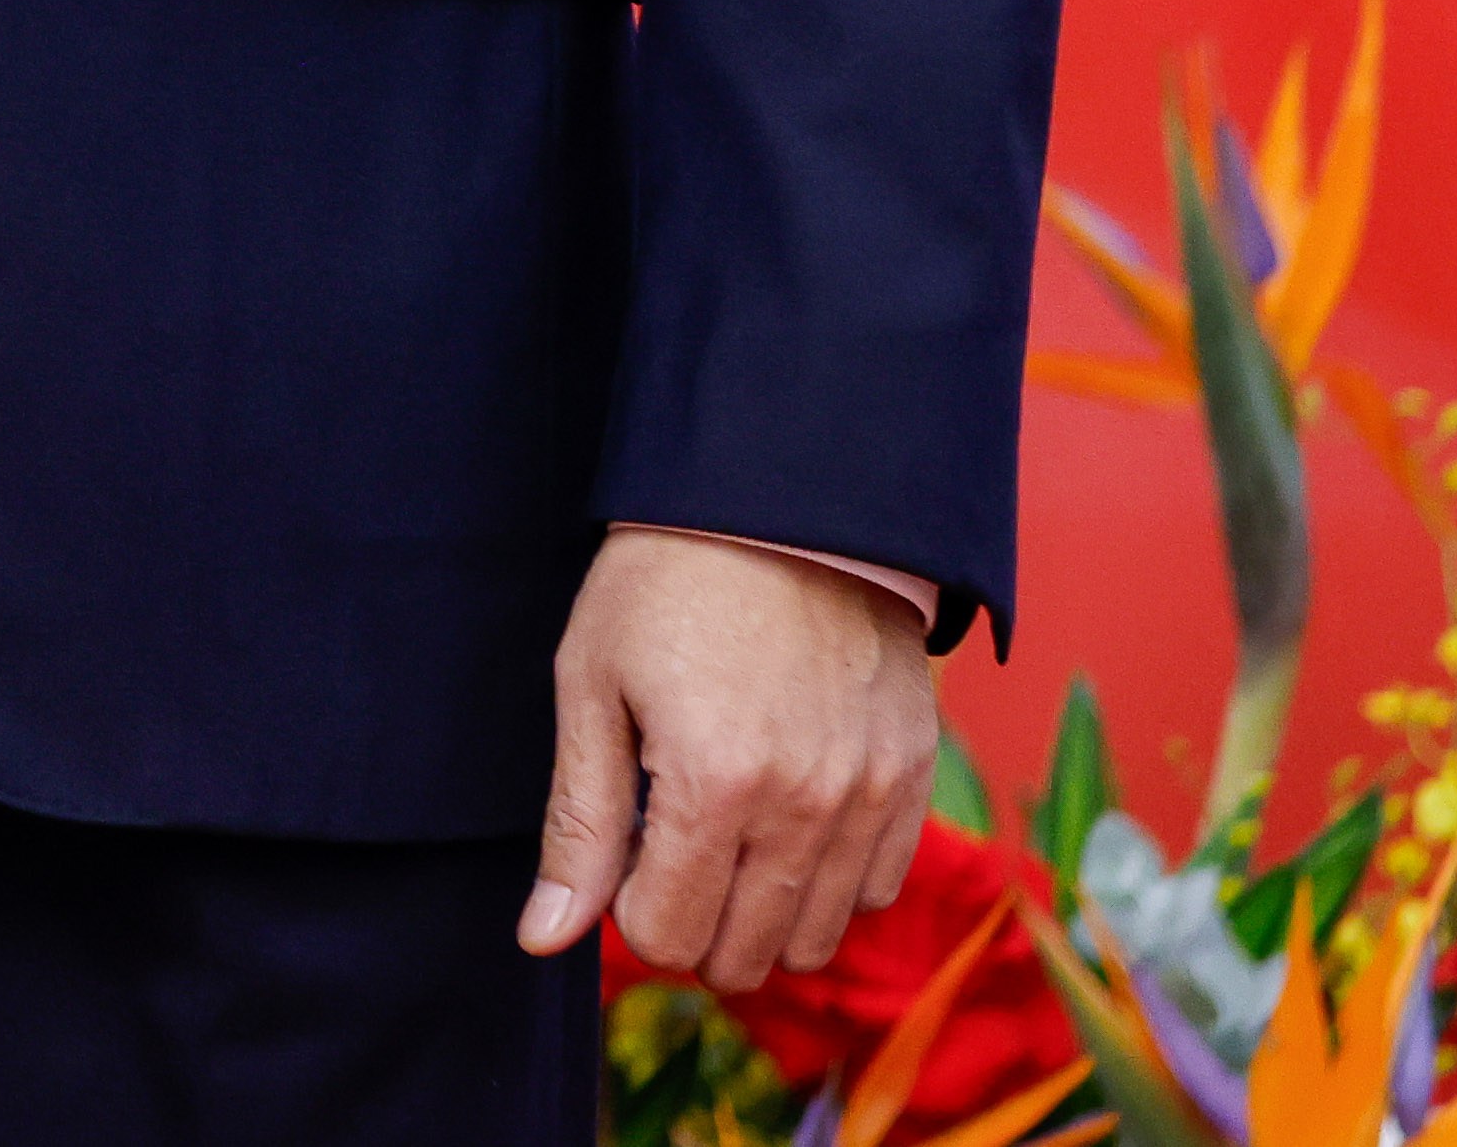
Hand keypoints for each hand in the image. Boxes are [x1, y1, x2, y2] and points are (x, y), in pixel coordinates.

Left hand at [526, 528, 930, 977]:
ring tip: (728, 842)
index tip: (625, 853)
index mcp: (713, 786)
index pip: (669, 935)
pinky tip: (789, 823)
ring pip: (819, 938)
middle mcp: (805, 806)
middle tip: (670, 852)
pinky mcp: (912, 776)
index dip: (631, 909)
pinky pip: (879, 888)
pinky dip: (831, 882)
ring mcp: (869, 795)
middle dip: (694, 925)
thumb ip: (579, 824)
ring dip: (764, 916)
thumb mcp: (591, 687)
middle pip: (745, 954)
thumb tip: (545, 937)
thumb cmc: (664, 583)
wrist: (780, 502)